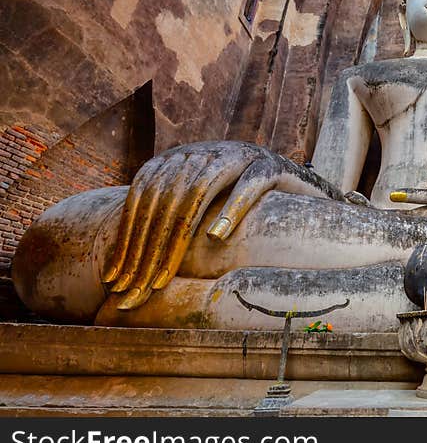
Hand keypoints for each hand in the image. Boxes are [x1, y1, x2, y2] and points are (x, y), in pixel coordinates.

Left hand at [102, 141, 342, 309]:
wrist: (294, 176)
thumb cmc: (241, 199)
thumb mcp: (199, 205)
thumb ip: (165, 217)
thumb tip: (121, 256)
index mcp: (179, 158)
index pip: (143, 199)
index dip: (127, 239)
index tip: (116, 281)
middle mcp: (205, 152)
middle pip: (165, 200)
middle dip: (147, 251)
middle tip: (137, 290)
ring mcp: (238, 156)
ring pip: (198, 194)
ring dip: (177, 239)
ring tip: (163, 276)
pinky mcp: (270, 167)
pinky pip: (248, 187)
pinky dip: (231, 210)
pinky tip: (217, 237)